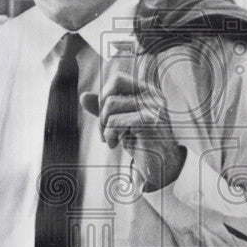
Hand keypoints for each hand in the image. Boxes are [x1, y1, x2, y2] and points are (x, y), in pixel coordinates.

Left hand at [80, 62, 185, 191]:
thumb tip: (83, 96)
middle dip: (101, 116)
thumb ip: (104, 109)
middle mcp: (152, 96)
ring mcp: (152, 108)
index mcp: (148, 92)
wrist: (163, 167)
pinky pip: (114, 122)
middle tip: (106, 132)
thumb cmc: (143, 144)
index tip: (106, 116)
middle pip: (110, 94)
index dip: (104, 96)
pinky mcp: (148, 122)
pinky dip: (109, 135)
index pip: (117, 79)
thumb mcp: (121, 123)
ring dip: (104, 127)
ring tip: (112, 139)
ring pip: (110, 106)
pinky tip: (115, 145)